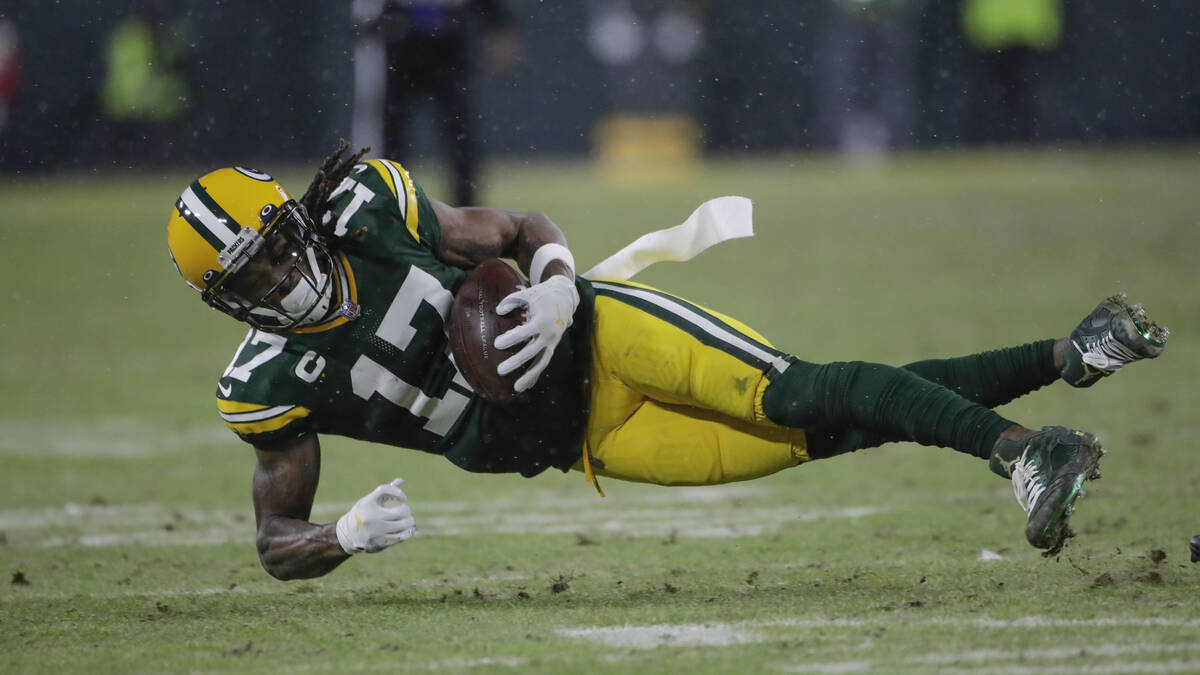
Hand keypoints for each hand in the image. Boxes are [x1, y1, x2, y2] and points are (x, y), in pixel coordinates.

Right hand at [334, 478, 416, 553]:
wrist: (348, 534)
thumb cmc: (363, 513)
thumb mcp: (371, 500)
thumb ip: (387, 491)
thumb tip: (402, 480)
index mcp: (367, 504)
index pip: (384, 490)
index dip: (398, 492)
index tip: (403, 498)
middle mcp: (370, 517)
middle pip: (400, 511)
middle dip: (406, 510)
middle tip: (404, 511)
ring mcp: (376, 531)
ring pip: (403, 525)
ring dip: (409, 521)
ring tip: (408, 520)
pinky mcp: (380, 542)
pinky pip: (401, 537)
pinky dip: (409, 532)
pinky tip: (409, 529)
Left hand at [494, 275, 579, 391]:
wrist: (566, 297)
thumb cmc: (542, 295)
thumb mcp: (528, 293)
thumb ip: (512, 301)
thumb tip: (499, 311)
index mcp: (543, 319)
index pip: (526, 332)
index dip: (512, 338)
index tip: (496, 344)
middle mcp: (549, 334)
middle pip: (532, 351)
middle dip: (517, 362)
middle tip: (500, 371)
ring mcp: (552, 342)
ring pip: (542, 362)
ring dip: (530, 376)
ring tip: (516, 388)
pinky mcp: (552, 346)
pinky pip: (544, 362)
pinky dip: (536, 374)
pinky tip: (526, 385)